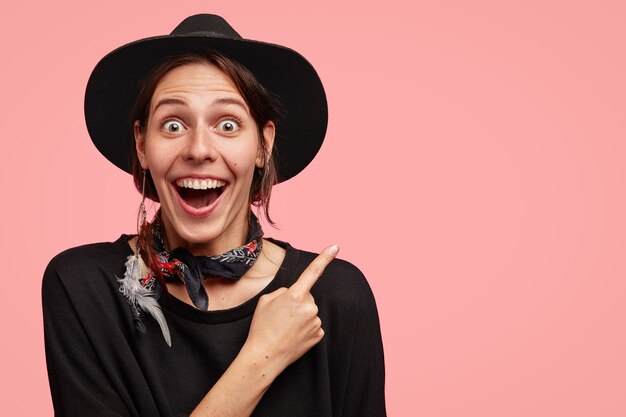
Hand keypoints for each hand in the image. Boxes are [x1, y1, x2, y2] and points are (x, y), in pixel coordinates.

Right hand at [245, 244, 339, 371]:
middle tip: (282, 316)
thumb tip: (294, 294)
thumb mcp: (266, 301)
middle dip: (297, 301)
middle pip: (307, 296)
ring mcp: (316, 321)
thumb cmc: (262, 328)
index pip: (313, 272)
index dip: (325, 257)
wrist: (265, 356)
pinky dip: (305, 328)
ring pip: (310, 311)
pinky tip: (293, 335)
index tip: (335, 246)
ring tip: (285, 328)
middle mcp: (310, 307)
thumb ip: (283, 291)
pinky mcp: (319, 334)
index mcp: (295, 295)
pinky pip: (313, 325)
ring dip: (300, 316)